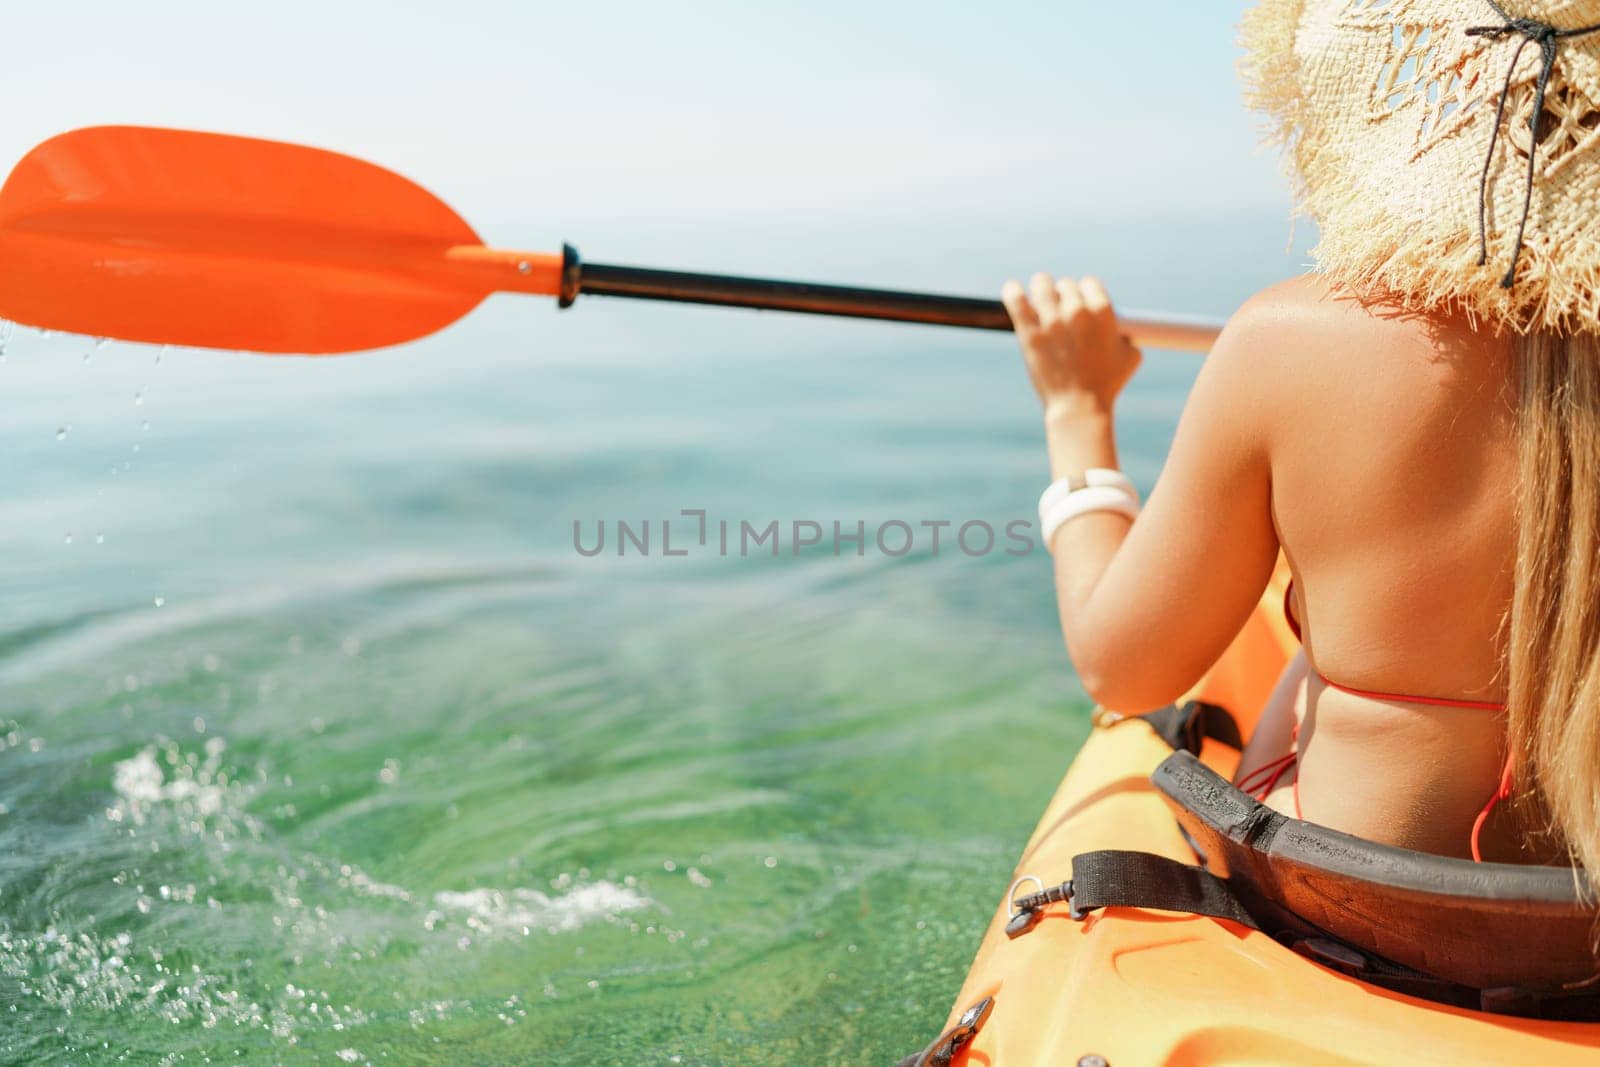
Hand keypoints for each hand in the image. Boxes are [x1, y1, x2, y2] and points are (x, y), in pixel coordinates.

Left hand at [1002, 274, 1141, 416]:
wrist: (1079, 406)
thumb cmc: (1106, 385)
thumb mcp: (1130, 357)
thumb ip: (1126, 336)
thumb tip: (1122, 330)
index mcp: (1102, 311)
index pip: (1089, 283)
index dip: (1085, 293)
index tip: (1080, 304)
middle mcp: (1077, 310)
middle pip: (1065, 285)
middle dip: (1063, 296)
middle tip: (1060, 312)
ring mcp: (1051, 320)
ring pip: (1041, 285)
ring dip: (1041, 289)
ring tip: (1039, 299)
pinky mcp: (1029, 332)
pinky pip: (1016, 299)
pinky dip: (1013, 291)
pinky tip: (1013, 291)